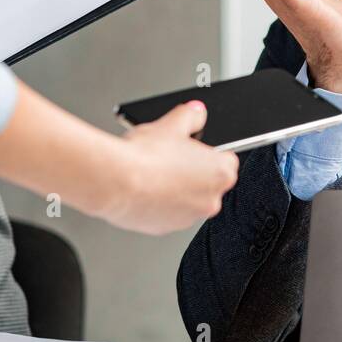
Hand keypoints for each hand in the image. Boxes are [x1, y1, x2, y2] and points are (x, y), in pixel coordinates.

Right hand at [106, 101, 238, 233]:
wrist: (115, 182)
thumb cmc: (145, 157)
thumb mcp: (171, 124)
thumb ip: (190, 115)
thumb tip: (197, 112)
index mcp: (221, 173)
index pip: (226, 160)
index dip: (207, 153)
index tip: (193, 150)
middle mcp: (211, 199)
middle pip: (207, 182)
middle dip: (191, 172)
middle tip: (170, 160)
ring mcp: (189, 217)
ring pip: (187, 200)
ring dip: (176, 190)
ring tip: (154, 174)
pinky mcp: (165, 228)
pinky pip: (167, 214)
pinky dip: (159, 204)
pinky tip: (144, 190)